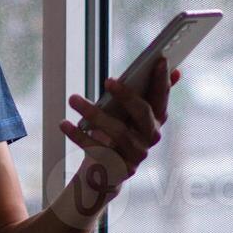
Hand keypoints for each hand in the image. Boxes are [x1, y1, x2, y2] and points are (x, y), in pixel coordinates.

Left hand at [59, 58, 181, 175]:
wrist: (104, 171)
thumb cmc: (115, 133)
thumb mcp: (127, 112)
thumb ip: (142, 92)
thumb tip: (168, 68)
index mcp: (156, 119)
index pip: (161, 97)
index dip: (162, 80)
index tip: (158, 61)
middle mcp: (151, 137)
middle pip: (143, 113)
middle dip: (127, 95)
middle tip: (108, 80)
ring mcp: (136, 155)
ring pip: (117, 131)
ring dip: (93, 113)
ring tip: (73, 99)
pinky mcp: (119, 169)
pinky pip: (97, 149)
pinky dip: (78, 135)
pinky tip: (64, 123)